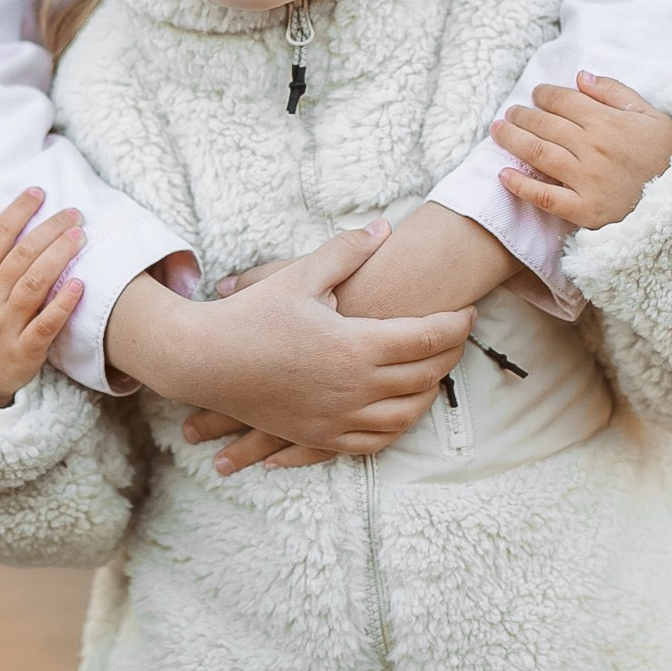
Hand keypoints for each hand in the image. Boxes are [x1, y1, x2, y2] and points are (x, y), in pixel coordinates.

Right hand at [0, 188, 85, 407]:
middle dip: (50, 229)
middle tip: (75, 212)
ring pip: (36, 283)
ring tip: (81, 237)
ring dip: (59, 256)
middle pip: (23, 254)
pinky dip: (62, 305)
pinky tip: (81, 285)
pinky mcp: (23, 353)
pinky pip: (46, 326)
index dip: (18, 210)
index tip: (39, 192)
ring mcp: (5, 326)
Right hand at [104, 219, 473, 467]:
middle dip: (449, 355)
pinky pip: (372, 443)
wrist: (204, 361)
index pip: (427, 338)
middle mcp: (355, 388)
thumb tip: (383, 227)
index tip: (466, 309)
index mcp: (357, 346)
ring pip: (405, 416)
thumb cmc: (252, 315)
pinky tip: (397, 411)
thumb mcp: (300, 274)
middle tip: (456, 336)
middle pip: (425, 376)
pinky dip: (394, 428)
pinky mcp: (319, 436)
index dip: (455, 323)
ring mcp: (338, 418)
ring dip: (427, 395)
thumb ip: (346, 250)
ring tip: (432, 373)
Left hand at [493, 71, 671, 228]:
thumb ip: (615, 93)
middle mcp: (593, 148)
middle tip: (510, 112)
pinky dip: (521, 185)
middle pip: (545, 126)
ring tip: (498, 130)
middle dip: (523, 115)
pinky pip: (545, 197)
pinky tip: (503, 175)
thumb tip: (580, 77)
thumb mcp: (653, 115)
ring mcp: (587, 180)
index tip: (536, 94)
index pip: (564, 101)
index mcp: (609, 122)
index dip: (545, 95)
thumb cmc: (671, 155)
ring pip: (538, 154)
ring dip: (512, 140)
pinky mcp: (585, 211)